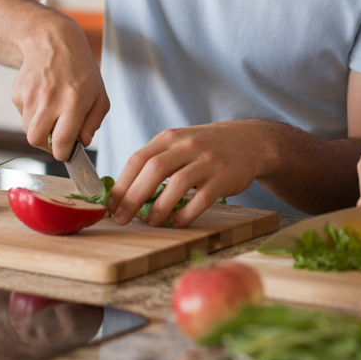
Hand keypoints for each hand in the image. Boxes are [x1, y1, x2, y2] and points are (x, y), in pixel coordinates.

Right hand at [11, 14, 109, 161]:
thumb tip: (82, 143)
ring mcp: (31, 95)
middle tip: (59, 138)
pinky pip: (23, 117)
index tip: (67, 152)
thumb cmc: (80, 70)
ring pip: (28, 131)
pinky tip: (43, 100)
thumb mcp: (99, 93)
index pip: (62, 141)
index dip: (63, 153)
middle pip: (38, 141)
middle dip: (49, 146)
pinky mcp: (17, 93)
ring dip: (41, 131)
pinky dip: (33, 116)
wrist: (52, 41)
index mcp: (74, 100)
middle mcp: (50, 98)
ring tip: (53, 115)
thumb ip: (94, 121)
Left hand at [107, 120, 271, 228]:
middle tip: (122, 218)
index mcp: (170, 137)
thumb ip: (155, 160)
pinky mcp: (224, 178)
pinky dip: (186, 213)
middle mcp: (187, 146)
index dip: (122, 184)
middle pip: (153, 170)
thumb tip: (124, 191)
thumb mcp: (179, 143)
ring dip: (159, 207)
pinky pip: (201, 199)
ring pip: (177, 184)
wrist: (250, 141)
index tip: (111, 205)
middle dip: (133, 197)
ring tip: (152, 222)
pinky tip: (177, 221)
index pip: (138, 159)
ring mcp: (207, 161)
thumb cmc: (206, 147)